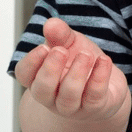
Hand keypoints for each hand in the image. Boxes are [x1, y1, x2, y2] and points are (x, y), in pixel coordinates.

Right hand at [14, 17, 128, 121]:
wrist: (107, 85)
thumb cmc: (81, 64)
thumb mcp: (70, 44)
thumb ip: (60, 34)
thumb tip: (51, 24)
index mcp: (39, 78)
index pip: (24, 74)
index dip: (31, 62)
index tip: (44, 47)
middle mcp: (52, 96)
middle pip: (42, 90)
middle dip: (50, 69)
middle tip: (60, 50)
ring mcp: (73, 106)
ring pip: (68, 97)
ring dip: (76, 74)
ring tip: (86, 54)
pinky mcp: (95, 107)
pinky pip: (95, 96)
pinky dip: (100, 77)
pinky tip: (104, 60)